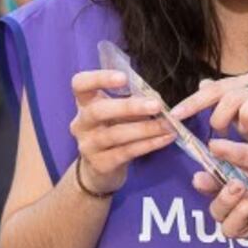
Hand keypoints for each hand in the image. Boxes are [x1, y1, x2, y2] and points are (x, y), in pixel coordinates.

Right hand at [69, 70, 176, 194]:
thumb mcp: (117, 113)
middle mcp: (81, 124)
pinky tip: (165, 138)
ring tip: (168, 125)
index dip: (99, 78)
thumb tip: (155, 97)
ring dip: (145, 128)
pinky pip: (126, 152)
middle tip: (157, 105)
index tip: (124, 77)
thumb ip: (131, 102)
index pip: (80, 84)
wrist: (100, 170)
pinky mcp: (100, 164)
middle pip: (98, 111)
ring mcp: (88, 145)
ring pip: (115, 134)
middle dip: (129, 107)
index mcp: (84, 103)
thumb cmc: (112, 130)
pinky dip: (149, 144)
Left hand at [171, 71, 247, 153]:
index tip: (175, 116)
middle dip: (222, 113)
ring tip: (245, 130)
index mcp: (240, 86)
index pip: (213, 90)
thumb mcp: (234, 120)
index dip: (193, 102)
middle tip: (218, 131)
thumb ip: (217, 105)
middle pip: (235, 92)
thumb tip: (202, 83)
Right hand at [192, 139, 247, 246]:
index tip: (202, 177)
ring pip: (232, 230)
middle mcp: (247, 204)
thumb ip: (242, 154)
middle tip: (238, 185)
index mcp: (242, 181)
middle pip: (218, 213)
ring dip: (240, 212)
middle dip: (222, 200)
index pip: (213, 188)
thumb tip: (213, 145)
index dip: (204, 185)